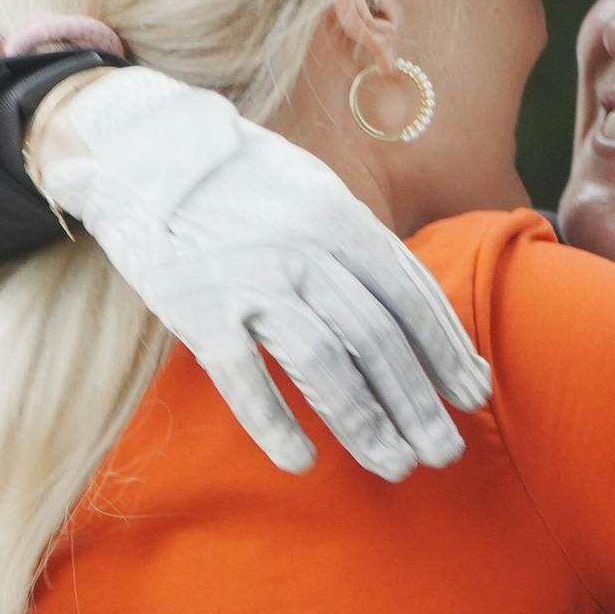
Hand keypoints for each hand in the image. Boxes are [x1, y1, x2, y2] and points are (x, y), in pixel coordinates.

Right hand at [28, 66, 489, 479]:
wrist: (141, 148)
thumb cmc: (240, 182)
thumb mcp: (315, 193)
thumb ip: (361, 248)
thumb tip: (416, 310)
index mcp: (342, 218)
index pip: (410, 295)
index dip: (446, 350)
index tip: (473, 394)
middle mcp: (305, 250)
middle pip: (378, 339)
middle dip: (419, 401)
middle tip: (444, 451)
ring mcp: (250, 281)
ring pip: (324, 365)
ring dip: (366, 423)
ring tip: (395, 465)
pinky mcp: (197, 309)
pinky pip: (244, 379)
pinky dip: (276, 424)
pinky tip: (302, 462)